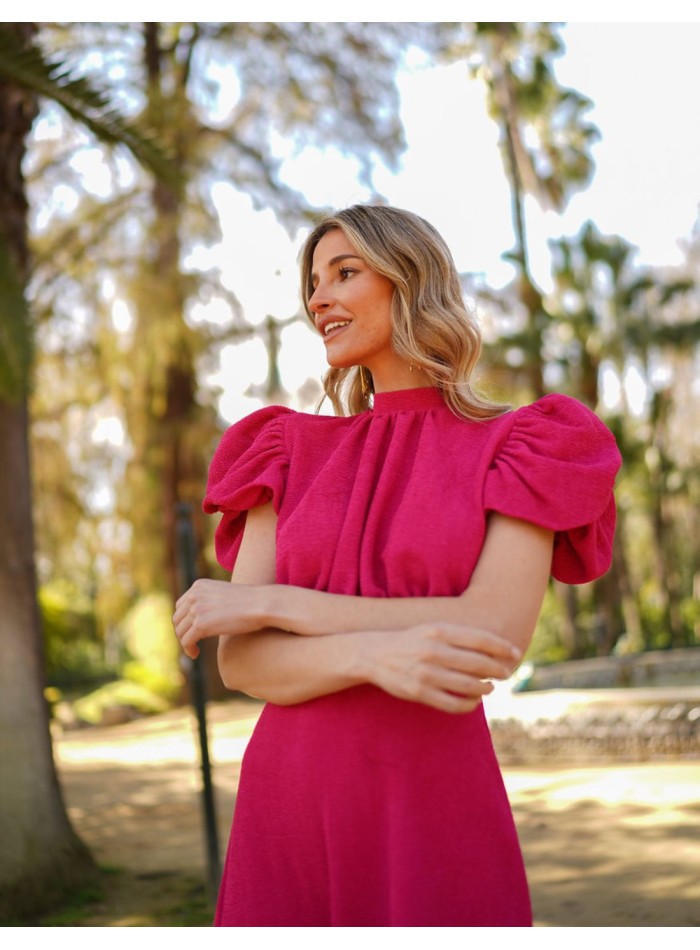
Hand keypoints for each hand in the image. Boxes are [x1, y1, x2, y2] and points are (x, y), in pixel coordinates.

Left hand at [173, 578, 269, 658]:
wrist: (261, 604)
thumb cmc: (250, 602)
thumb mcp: (224, 595)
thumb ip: (210, 601)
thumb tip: (201, 618)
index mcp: (198, 585)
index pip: (180, 606)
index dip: (184, 621)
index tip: (192, 631)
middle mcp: (194, 595)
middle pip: (177, 619)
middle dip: (183, 632)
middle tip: (192, 643)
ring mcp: (197, 609)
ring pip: (180, 631)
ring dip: (185, 642)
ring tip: (194, 649)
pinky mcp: (201, 624)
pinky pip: (186, 641)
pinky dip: (188, 649)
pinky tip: (195, 654)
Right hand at [363, 622, 520, 713]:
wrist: (373, 654)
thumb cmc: (411, 640)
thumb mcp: (432, 629)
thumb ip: (460, 636)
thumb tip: (495, 649)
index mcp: (439, 631)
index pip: (480, 639)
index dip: (502, 648)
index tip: (515, 654)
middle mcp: (434, 651)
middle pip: (479, 664)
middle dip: (499, 670)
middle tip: (507, 673)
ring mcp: (426, 673)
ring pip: (469, 686)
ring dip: (485, 688)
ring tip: (489, 687)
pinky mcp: (419, 692)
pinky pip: (453, 703)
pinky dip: (469, 704)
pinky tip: (473, 701)